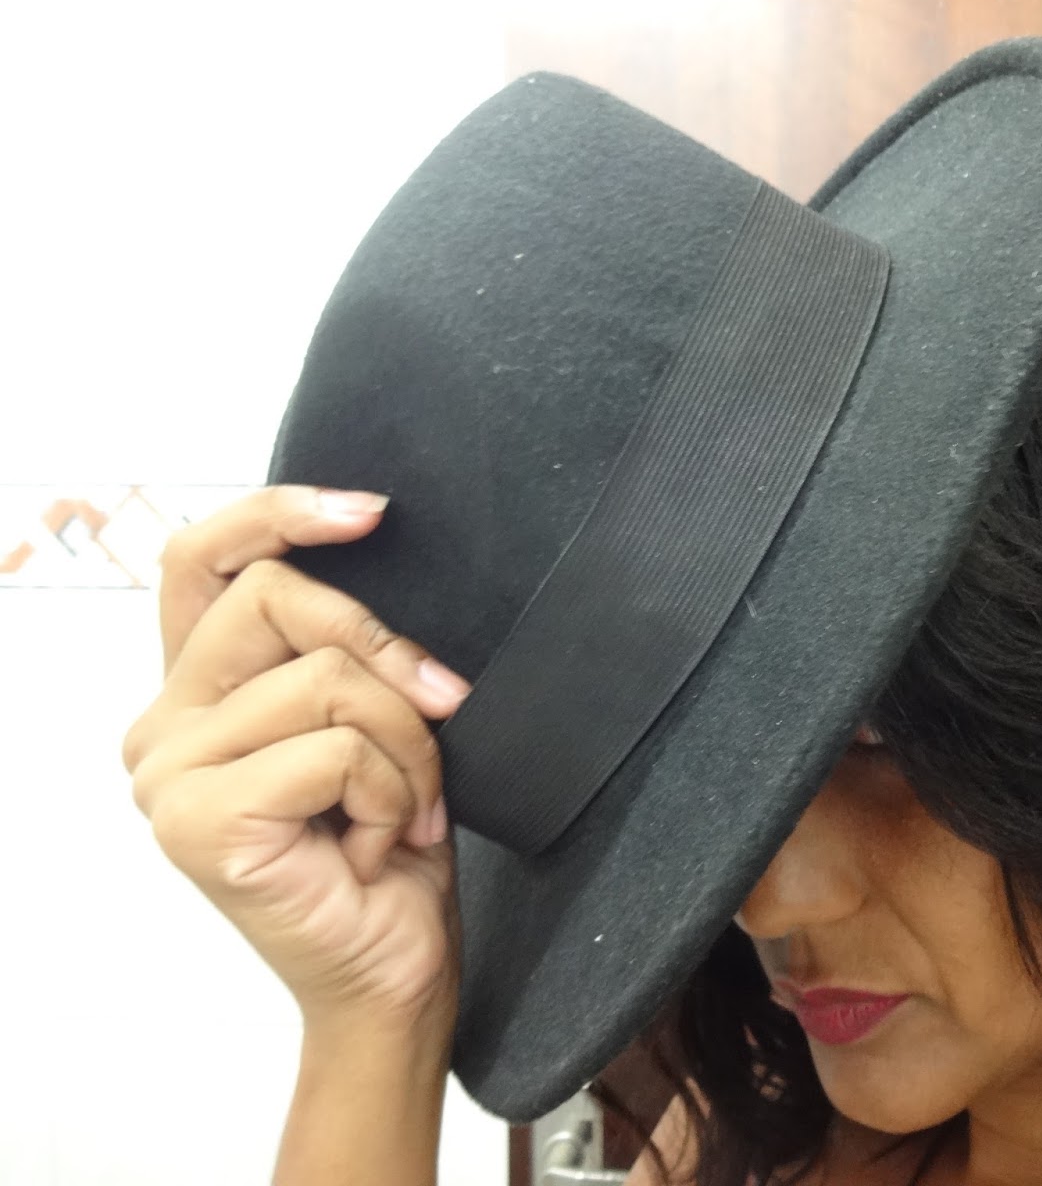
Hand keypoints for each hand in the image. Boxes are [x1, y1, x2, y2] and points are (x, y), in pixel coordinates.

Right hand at [122, 485, 471, 1031]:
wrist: (395, 969)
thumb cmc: (391, 846)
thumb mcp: (377, 721)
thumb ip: (346, 650)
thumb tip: (376, 555)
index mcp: (199, 692)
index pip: (204, 561)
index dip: (279, 516)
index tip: (370, 512)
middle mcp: (163, 725)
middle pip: (280, 599)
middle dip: (388, 657)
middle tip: (437, 720)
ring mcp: (168, 774)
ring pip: (326, 676)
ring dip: (407, 747)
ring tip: (405, 812)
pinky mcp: (198, 819)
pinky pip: (336, 748)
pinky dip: (392, 793)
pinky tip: (376, 847)